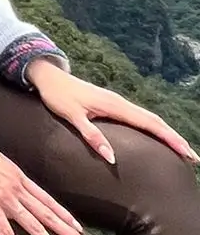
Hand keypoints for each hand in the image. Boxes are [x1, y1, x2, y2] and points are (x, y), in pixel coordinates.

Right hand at [0, 134, 96, 234]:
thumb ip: (8, 175)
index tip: (80, 231)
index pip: (49, 202)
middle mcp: (19, 191)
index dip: (66, 217)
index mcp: (21, 179)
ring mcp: (6, 199)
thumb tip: (13, 183)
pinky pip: (5, 232)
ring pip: (36, 227)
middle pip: (50, 217)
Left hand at [25, 61, 198, 166]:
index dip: (169, 138)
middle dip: (175, 138)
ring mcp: (117, 103)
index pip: (149, 123)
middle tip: (193, 157)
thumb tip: (112, 158)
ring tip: (182, 150)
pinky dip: (154, 128)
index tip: (186, 153)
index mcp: (114, 105)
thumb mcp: (71, 116)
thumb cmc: (58, 96)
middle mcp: (120, 103)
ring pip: (149, 119)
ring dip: (166, 133)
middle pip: (154, 121)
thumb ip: (90, 135)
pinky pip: (139, 118)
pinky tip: (158, 138)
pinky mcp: (112, 105)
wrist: (48, 77)